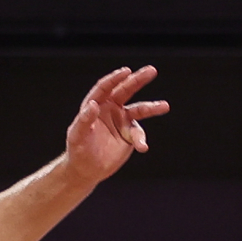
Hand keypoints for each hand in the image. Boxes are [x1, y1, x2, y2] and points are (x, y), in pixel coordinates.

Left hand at [64, 65, 168, 180]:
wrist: (86, 169)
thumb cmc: (77, 150)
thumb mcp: (77, 136)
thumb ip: (84, 120)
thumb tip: (93, 105)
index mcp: (96, 104)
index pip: (106, 87)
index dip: (115, 79)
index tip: (126, 72)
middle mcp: (110, 108)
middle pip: (126, 90)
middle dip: (138, 80)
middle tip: (152, 70)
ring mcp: (121, 120)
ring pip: (139, 109)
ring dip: (152, 108)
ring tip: (165, 106)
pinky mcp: (129, 134)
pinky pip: (138, 134)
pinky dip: (141, 140)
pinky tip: (142, 147)